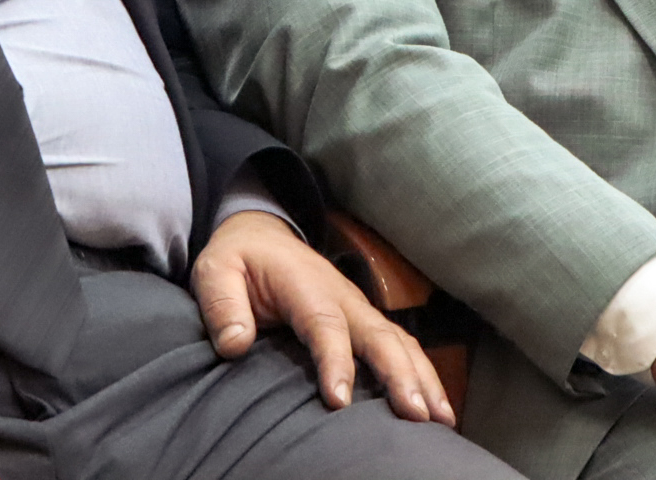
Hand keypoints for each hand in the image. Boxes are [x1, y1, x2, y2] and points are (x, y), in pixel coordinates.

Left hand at [192, 210, 454, 425]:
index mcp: (304, 285)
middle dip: (399, 375)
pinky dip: (423, 374)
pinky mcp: (366, 321)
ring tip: (439, 419)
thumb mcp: (216, 272)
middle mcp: (341, 297)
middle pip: (378, 335)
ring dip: (422, 377)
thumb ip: (223, 306)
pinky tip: (437, 407)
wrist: (262, 236)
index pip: (324, 324)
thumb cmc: (239, 260)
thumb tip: (236, 345)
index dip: (335, 362)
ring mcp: (359, 309)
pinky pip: (402, 347)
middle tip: (415, 414)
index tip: (340, 401)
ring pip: (399, 342)